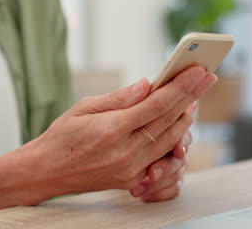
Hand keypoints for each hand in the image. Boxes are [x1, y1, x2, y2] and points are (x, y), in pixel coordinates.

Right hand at [0, 66, 215, 214]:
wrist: (45, 172)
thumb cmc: (60, 138)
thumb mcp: (83, 109)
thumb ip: (118, 99)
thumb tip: (146, 85)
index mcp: (113, 130)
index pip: (157, 104)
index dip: (181, 86)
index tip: (198, 71)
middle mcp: (126, 152)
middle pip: (169, 121)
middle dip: (191, 97)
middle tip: (206, 79)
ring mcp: (131, 170)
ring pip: (171, 141)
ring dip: (185, 118)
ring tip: (193, 100)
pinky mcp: (132, 180)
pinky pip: (162, 160)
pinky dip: (174, 143)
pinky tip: (178, 129)